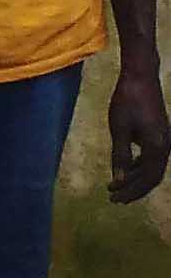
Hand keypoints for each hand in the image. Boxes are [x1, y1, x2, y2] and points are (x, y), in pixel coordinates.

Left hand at [108, 69, 168, 203]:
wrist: (141, 78)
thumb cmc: (127, 101)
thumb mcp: (119, 129)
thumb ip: (119, 156)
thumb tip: (118, 181)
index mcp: (157, 147)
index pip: (147, 179)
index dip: (132, 192)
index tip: (115, 199)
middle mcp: (165, 146)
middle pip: (151, 177)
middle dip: (133, 189)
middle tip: (113, 199)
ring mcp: (164, 140)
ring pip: (151, 168)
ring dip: (134, 178)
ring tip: (115, 187)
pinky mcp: (159, 134)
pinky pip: (151, 157)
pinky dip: (138, 166)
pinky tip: (125, 170)